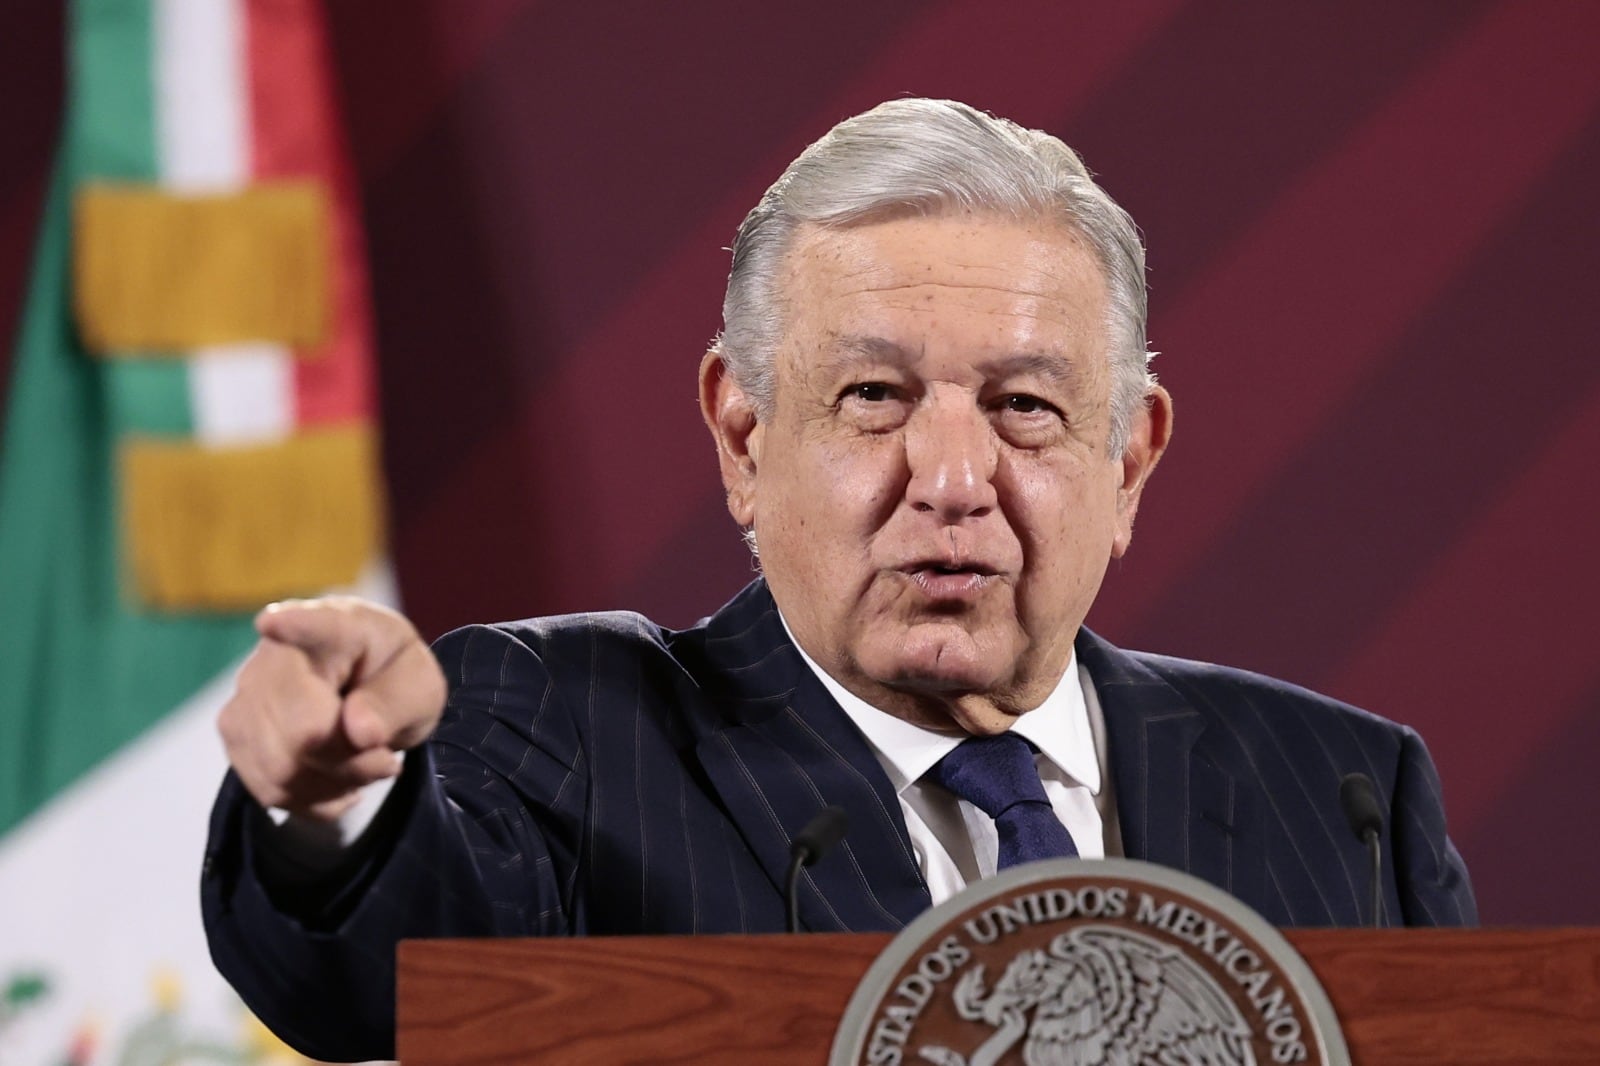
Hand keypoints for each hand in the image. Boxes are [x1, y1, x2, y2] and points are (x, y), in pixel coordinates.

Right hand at [218, 597, 447, 820]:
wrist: (366, 693)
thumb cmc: (392, 679)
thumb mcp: (420, 686)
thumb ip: (396, 702)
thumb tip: (359, 731)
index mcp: (335, 627)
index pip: (309, 624)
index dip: (290, 624)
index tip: (272, 621)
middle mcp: (277, 656)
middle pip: (300, 735)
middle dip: (351, 762)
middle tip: (385, 757)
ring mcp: (246, 695)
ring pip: (281, 771)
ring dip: (334, 783)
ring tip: (362, 763)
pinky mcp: (236, 735)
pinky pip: (270, 790)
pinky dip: (313, 798)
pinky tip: (335, 777)